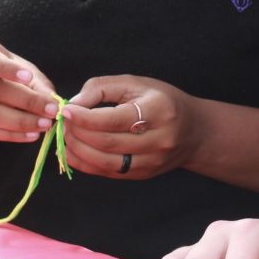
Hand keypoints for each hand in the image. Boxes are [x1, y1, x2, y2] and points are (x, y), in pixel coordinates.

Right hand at [0, 34, 59, 143]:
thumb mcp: (18, 66)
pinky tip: (31, 134)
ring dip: (19, 121)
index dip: (6, 68)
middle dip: (25, 100)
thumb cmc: (1, 71)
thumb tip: (52, 99)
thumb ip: (35, 80)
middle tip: (52, 109)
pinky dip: (10, 135)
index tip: (29, 77)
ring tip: (44, 124)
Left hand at [61, 76, 201, 178]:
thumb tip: (74, 104)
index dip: (85, 117)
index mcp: (159, 111)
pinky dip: (85, 163)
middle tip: (64, 123)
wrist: (194, 131)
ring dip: (78, 150)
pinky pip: (107, 173)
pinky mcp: (143, 175)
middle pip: (107, 142)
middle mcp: (159, 139)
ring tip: (67, 136)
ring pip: (105, 162)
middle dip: (78, 133)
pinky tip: (73, 151)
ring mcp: (152, 161)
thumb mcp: (137, 84)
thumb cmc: (162, 101)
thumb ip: (102, 88)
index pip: (115, 119)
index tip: (67, 110)